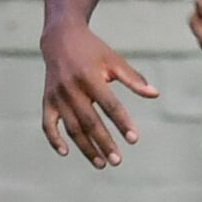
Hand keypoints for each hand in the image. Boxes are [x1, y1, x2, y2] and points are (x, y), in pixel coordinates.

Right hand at [39, 19, 157, 167]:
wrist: (60, 38)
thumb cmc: (92, 50)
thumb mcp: (113, 60)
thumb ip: (133, 78)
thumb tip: (155, 94)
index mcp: (90, 76)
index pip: (109, 105)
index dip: (122, 122)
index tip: (134, 139)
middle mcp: (71, 88)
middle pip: (89, 121)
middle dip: (104, 143)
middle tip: (118, 160)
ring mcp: (57, 96)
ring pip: (71, 127)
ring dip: (85, 147)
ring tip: (101, 163)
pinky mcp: (46, 100)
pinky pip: (48, 124)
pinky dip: (54, 139)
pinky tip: (66, 153)